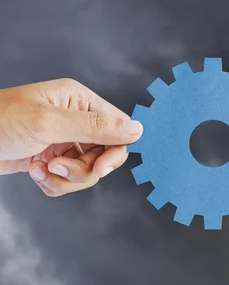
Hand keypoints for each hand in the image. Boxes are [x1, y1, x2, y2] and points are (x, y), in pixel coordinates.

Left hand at [0, 79, 142, 195]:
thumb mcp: (49, 124)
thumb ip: (95, 127)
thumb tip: (138, 129)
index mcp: (79, 100)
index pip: (118, 128)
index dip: (114, 152)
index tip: (99, 169)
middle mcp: (75, 119)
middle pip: (105, 154)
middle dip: (84, 169)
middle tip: (58, 167)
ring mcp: (63, 140)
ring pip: (88, 171)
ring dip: (66, 178)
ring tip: (41, 170)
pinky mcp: (52, 158)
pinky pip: (69, 179)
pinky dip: (55, 184)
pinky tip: (35, 174)